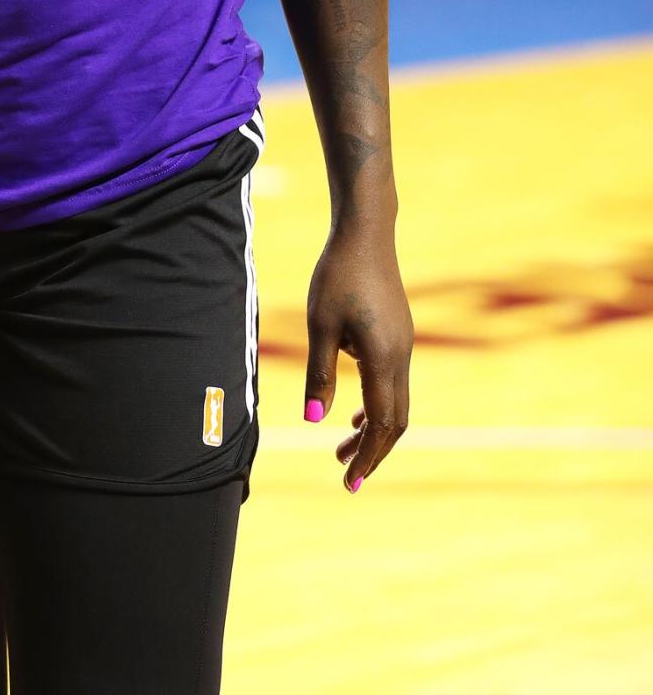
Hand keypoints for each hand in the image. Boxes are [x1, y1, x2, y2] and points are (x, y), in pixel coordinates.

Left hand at [302, 224, 413, 491]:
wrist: (365, 232)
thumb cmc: (338, 274)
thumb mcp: (320, 325)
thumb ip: (319, 373)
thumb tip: (313, 421)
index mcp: (384, 359)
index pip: (381, 423)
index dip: (367, 456)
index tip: (350, 484)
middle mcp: (401, 356)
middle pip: (395, 420)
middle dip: (372, 451)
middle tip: (346, 476)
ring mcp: (403, 344)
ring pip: (395, 401)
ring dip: (371, 428)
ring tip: (342, 446)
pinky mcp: (398, 333)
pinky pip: (393, 382)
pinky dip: (375, 403)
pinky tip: (352, 408)